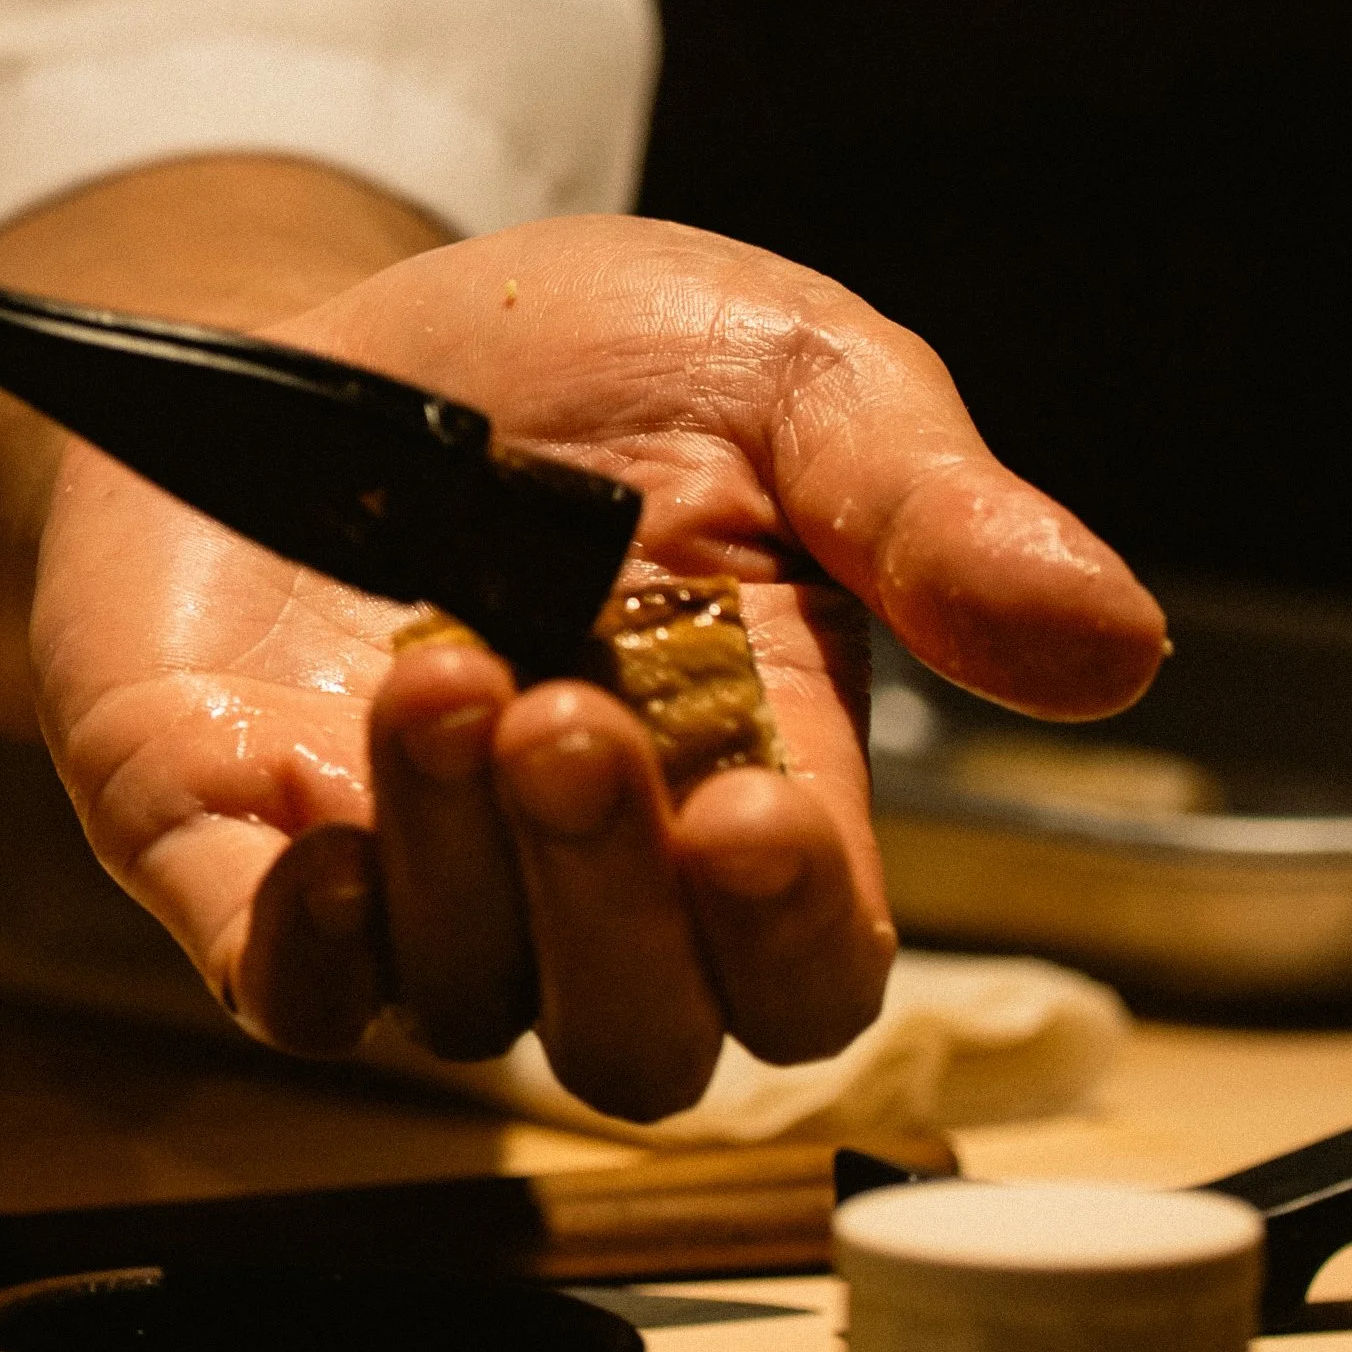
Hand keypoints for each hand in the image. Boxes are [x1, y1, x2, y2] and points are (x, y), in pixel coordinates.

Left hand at [32, 214, 1165, 1117]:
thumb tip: (1112, 640)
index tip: (757, 815)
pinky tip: (325, 843)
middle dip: (611, 897)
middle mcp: (586, 878)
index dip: (788, 931)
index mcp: (753, 779)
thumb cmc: (584, 370)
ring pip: (465, 999)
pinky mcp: (239, 860)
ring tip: (442, 673)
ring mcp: (412, 881)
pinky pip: (289, 991)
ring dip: (465, 863)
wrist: (334, 316)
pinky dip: (309, 950)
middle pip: (640, 1034)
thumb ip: (927, 513)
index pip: (806, 966)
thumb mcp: (787, 380)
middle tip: (569, 719)